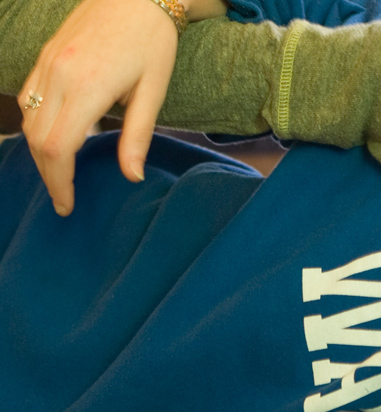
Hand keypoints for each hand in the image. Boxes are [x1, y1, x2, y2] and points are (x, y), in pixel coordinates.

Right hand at [18, 0, 226, 216]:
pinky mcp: (44, 57)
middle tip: (65, 200)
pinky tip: (56, 139)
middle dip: (49, 175)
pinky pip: (28, 100)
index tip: (68, 204)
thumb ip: (138, 136)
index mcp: (88, 87)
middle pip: (38, 141)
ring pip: (29, 122)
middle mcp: (59, 75)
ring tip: (62, 176)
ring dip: (40, 153)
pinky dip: (36, 126)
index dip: (60, 182)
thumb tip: (132, 177)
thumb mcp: (154, 90)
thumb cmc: (153, 41)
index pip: (59, 148)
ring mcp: (47, 64)